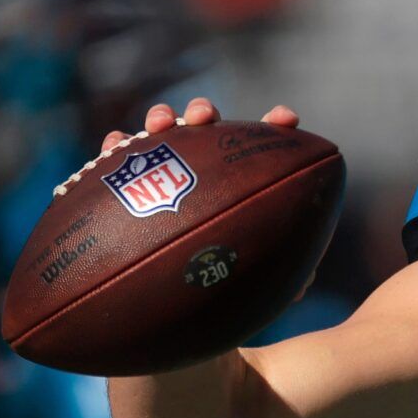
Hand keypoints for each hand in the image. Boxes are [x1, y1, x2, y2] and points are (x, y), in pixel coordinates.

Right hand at [94, 98, 312, 300]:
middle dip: (204, 113)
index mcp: (237, 182)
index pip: (261, 147)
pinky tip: (114, 143)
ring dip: (163, 118)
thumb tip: (303, 285)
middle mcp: (200, 170)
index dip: (276, 127)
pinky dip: (116, 144)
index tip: (285, 119)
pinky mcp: (123, 183)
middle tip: (203, 118)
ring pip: (162, 133)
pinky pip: (116, 158)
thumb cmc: (212, 287)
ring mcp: (161, 172)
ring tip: (160, 123)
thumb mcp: (247, 283)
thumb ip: (273, 276)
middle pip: (205, 128)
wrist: (160, 303)